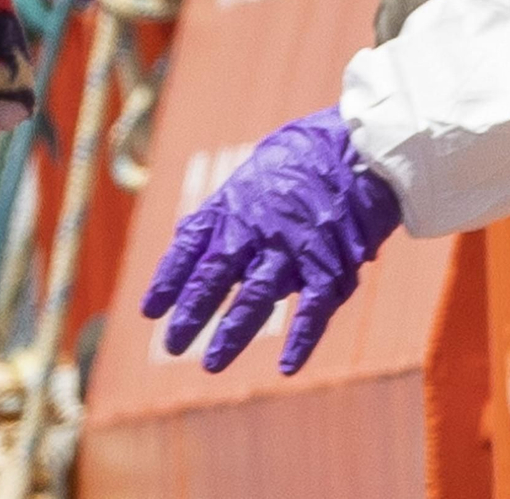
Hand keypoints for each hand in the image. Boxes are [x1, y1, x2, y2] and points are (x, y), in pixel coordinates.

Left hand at [141, 107, 400, 374]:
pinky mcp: (331, 262)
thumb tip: (193, 239)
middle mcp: (254, 228)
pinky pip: (314, 308)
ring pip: (255, 298)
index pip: (189, 246)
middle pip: (213, 277)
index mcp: (232, 205)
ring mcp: (291, 247)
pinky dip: (302, 339)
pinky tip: (288, 367)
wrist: (360, 143)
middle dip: (191, 315)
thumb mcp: (251, 175)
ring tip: (211, 363)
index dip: (167, 280)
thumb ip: (225, 211)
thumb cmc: (303, 158)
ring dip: (232, 333)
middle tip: (171, 344)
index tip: (149, 311)